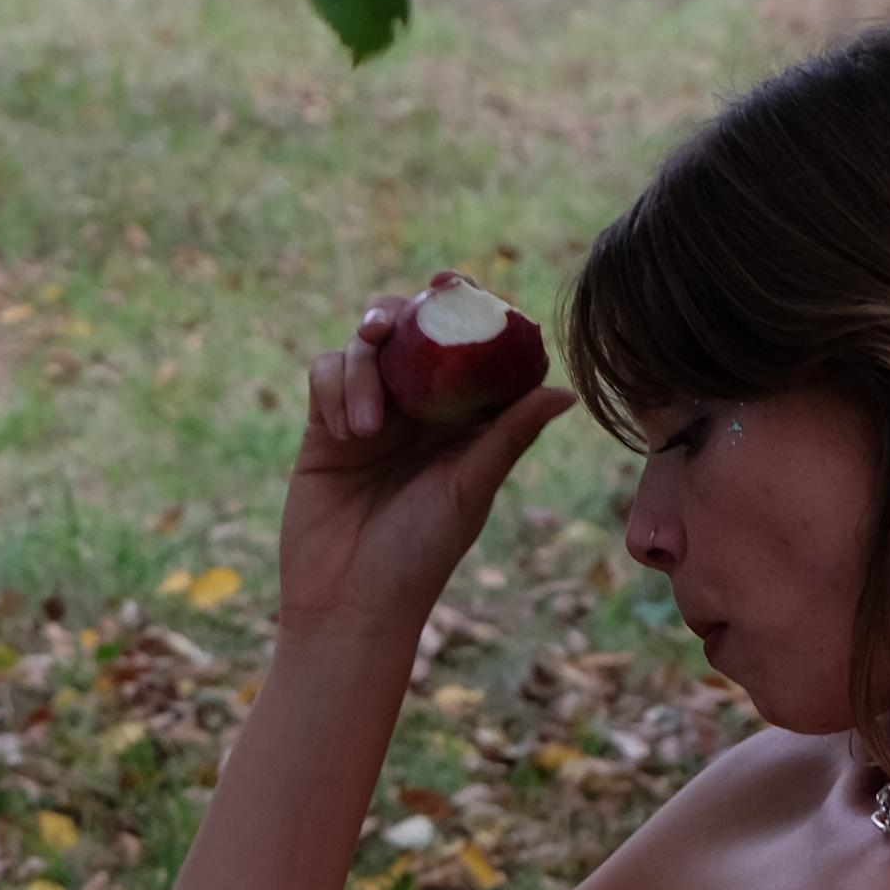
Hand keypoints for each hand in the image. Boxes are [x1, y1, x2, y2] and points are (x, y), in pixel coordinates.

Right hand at [276, 296, 579, 650]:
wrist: (349, 601)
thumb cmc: (420, 555)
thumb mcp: (470, 490)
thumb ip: (508, 436)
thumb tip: (565, 390)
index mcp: (463, 418)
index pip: (469, 345)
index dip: (466, 308)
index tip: (460, 287)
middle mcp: (417, 408)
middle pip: (410, 330)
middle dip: (403, 313)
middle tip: (398, 318)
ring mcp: (369, 412)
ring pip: (363, 348)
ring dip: (363, 368)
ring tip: (367, 426)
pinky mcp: (324, 426)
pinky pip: (325, 374)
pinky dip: (335, 388)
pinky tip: (347, 433)